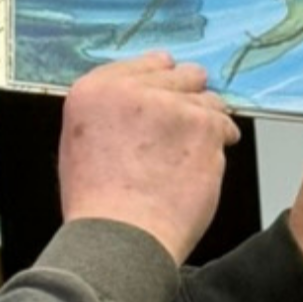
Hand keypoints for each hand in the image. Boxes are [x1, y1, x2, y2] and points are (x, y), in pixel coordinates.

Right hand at [58, 52, 239, 261]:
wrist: (120, 238)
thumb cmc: (99, 205)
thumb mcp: (78, 144)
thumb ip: (109, 111)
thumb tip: (143, 99)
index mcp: (94, 90)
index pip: (144, 64)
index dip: (162, 80)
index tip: (170, 91)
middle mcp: (132, 90)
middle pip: (180, 74)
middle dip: (188, 96)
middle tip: (184, 125)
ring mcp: (172, 106)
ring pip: (207, 99)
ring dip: (206, 120)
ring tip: (191, 153)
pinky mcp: (204, 127)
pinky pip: (224, 124)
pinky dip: (222, 141)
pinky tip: (204, 162)